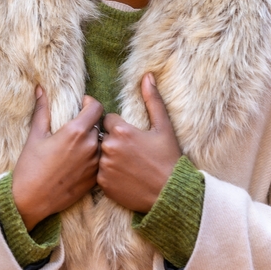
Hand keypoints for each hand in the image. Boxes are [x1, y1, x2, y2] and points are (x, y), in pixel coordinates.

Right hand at [12, 88, 102, 230]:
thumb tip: (40, 89)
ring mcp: (95, 164)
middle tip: (76, 127)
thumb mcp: (35, 135)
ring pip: (102, 144)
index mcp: (76, 132)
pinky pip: (100, 162)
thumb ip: (42, 110)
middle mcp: (90, 146)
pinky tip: (78, 163)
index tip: (82, 105)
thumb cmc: (30, 167)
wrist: (31, 200)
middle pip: (99, 125)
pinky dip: (93, 158)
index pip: (97, 108)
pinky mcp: (95, 179)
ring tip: (77, 146)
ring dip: (93, 141)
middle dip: (90, 123)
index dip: (90, 103)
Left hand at [98, 73, 181, 212]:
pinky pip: (100, 173)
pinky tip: (125, 176)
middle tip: (132, 153)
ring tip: (129, 166)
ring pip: (100, 155)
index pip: (109, 120)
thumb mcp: (164, 127)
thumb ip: (152, 100)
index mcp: (121, 131)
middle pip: (103, 137)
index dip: (121, 127)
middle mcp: (109, 147)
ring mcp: (104, 167)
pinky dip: (109, 174)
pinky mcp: (103, 184)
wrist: (170, 193)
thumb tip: (147, 76)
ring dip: (110, 157)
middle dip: (114, 141)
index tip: (133, 137)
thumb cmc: (169, 158)